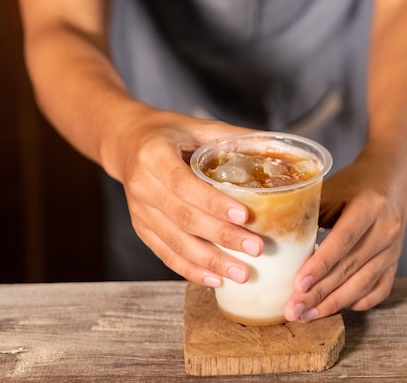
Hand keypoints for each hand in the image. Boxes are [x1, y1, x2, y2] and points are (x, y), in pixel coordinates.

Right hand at [110, 108, 263, 285]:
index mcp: (154, 156)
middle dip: (222, 237)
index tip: (245, 216)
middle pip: (184, 218)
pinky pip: (166, 254)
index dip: (213, 203)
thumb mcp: (198, 126)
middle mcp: (142, 186)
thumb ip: (235, 137)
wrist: (126, 143)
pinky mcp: (142, 228)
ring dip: (210, 261)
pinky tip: (215, 279)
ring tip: (241, 273)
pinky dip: (191, 270)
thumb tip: (280, 146)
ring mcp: (139, 211)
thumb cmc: (168, 133)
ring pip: (176, 242)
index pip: (185, 184)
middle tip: (255, 249)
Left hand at [283, 148, 406, 321]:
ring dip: (333, 304)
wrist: (392, 183)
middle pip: (350, 268)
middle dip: (320, 293)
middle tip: (293, 310)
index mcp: (369, 206)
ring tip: (305, 316)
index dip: (321, 264)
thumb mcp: (332, 189)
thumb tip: (276, 240)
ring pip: (363, 285)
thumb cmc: (354, 185)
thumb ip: (309, 213)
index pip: (344, 240)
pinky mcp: (395, 264)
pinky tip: (333, 309)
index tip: (299, 284)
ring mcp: (393, 250)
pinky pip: (377, 291)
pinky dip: (355, 303)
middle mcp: (386, 230)